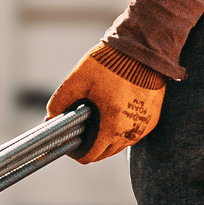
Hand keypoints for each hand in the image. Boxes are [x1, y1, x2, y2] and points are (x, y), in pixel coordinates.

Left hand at [48, 49, 165, 165]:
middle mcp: (130, 132)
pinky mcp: (152, 118)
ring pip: (120, 144)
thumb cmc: (108, 63)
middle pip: (104, 153)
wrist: (140, 49)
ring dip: (107, 138)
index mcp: (111, 126)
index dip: (76, 151)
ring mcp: (143, 126)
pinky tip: (114, 112)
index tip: (71, 139)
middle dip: (91, 144)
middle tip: (83, 126)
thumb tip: (51, 118)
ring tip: (98, 117)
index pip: (90, 156)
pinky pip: (133, 133)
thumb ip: (59, 102)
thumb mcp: (76, 80)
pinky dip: (122, 128)